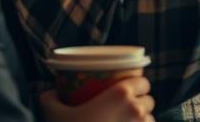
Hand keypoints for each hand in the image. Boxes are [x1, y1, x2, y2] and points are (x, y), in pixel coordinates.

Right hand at [39, 77, 153, 121]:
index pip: (143, 81)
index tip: (129, 87)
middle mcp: (136, 109)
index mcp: (121, 94)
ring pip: (150, 119)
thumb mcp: (54, 113)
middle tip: (126, 107)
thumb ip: (50, 99)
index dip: (138, 83)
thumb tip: (48, 93)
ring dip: (142, 120)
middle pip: (149, 100)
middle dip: (141, 102)